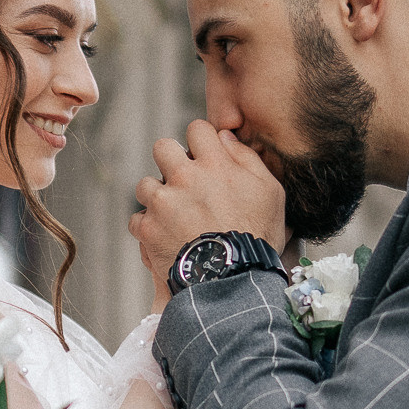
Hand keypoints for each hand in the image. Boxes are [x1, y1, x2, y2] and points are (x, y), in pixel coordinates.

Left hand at [130, 121, 287, 286]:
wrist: (233, 279)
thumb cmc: (256, 238)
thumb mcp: (271, 193)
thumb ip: (248, 159)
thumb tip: (226, 139)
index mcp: (215, 164)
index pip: (197, 129)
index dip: (200, 141)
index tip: (203, 157)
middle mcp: (185, 177)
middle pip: (162, 147)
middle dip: (169, 161)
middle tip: (182, 181)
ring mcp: (163, 202)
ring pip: (145, 184)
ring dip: (156, 197)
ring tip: (173, 215)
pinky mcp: (148, 227)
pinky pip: (137, 219)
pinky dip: (148, 228)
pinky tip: (165, 236)